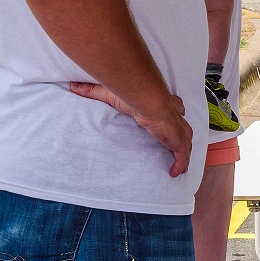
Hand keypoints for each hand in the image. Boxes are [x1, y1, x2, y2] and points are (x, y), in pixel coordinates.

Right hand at [70, 82, 191, 176]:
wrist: (148, 100)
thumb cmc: (133, 96)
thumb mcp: (109, 94)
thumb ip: (92, 91)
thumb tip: (73, 86)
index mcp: (164, 104)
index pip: (174, 108)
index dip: (174, 114)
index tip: (170, 124)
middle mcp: (175, 117)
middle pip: (183, 128)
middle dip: (182, 138)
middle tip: (177, 148)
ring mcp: (179, 129)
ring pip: (186, 143)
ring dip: (183, 154)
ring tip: (180, 166)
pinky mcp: (179, 140)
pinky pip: (183, 155)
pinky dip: (181, 163)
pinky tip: (175, 173)